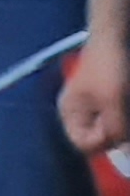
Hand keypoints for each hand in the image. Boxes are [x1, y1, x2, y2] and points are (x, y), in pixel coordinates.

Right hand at [65, 34, 129, 159]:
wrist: (116, 40)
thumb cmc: (108, 68)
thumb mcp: (113, 101)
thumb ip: (115, 129)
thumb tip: (124, 155)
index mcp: (70, 113)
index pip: (83, 144)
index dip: (101, 142)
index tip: (117, 130)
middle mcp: (79, 114)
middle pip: (97, 140)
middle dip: (115, 136)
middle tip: (125, 121)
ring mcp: (93, 109)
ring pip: (109, 132)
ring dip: (122, 128)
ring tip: (125, 109)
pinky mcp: (107, 105)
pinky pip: (115, 122)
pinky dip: (123, 121)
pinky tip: (126, 107)